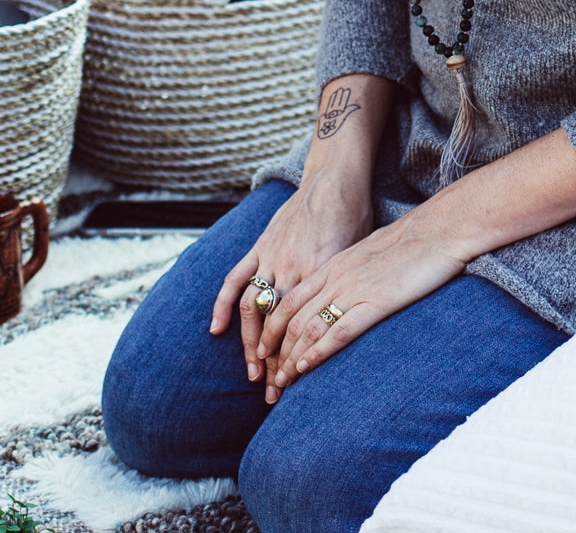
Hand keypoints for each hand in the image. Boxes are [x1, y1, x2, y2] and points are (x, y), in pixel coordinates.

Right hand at [210, 175, 373, 402]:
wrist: (335, 179)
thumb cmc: (356, 218)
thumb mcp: (358, 257)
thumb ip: (344, 288)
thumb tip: (347, 322)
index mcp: (321, 276)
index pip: (305, 328)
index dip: (299, 361)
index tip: (297, 387)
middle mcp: (294, 271)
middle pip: (280, 327)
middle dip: (276, 364)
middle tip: (274, 396)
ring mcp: (273, 259)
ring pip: (255, 308)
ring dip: (250, 344)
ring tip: (253, 373)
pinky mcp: (260, 246)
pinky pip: (236, 278)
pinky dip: (223, 304)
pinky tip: (216, 330)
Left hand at [257, 214, 468, 395]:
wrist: (440, 229)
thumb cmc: (412, 241)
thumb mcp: (370, 253)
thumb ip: (351, 273)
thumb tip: (343, 293)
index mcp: (332, 265)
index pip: (288, 301)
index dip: (271, 329)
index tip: (264, 352)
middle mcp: (335, 277)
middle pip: (291, 318)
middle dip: (275, 351)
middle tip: (268, 377)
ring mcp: (353, 289)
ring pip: (308, 328)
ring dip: (291, 358)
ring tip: (282, 382)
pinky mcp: (376, 302)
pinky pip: (339, 331)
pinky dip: (318, 352)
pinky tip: (307, 368)